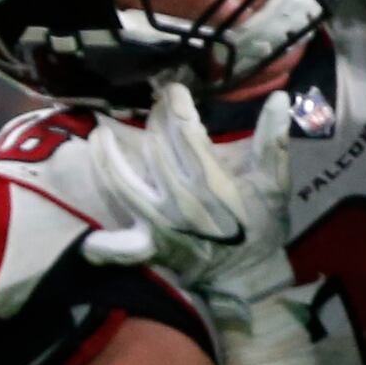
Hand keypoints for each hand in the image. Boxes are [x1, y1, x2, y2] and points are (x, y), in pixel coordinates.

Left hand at [81, 78, 296, 316]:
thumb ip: (274, 141)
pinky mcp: (147, 249)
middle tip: (150, 108)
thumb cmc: (261, 226)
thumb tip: (279, 99)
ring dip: (105, 159)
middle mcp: (180, 201)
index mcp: (212, 182)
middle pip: (154, 152)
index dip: (176, 106)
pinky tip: (86, 233)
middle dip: (151, 123)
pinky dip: (101, 245)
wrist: (249, 274)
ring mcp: (159, 225)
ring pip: (122, 186)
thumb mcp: (276, 183)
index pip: (185, 134)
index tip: (172, 90)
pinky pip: (117, 248)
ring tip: (98, 137)